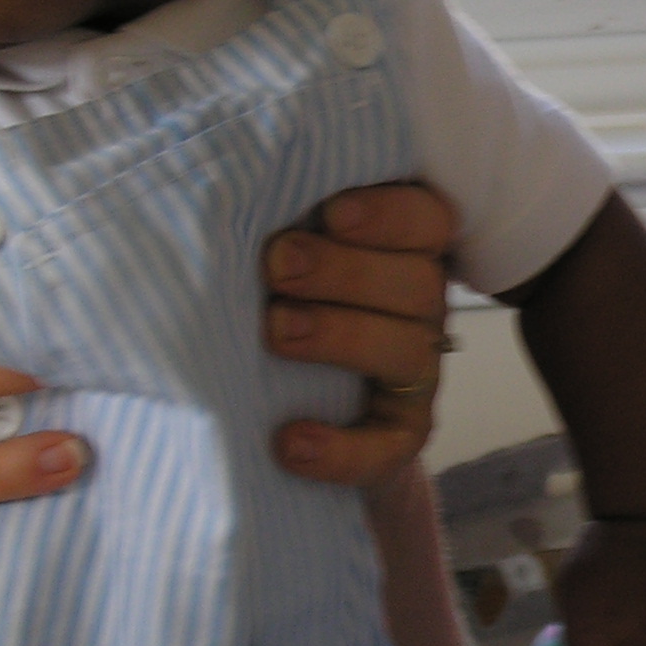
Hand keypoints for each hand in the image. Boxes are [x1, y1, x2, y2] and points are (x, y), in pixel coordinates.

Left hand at [266, 183, 460, 487]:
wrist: (286, 409)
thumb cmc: (274, 302)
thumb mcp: (280, 260)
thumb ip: (279, 229)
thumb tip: (218, 196)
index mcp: (402, 251)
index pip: (427, 220)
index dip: (390, 215)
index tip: (332, 213)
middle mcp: (420, 310)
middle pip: (420, 283)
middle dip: (347, 272)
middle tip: (279, 265)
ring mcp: (415, 376)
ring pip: (408, 351)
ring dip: (341, 336)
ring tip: (277, 332)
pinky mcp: (398, 438)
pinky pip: (385, 449)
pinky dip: (339, 449)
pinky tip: (290, 440)